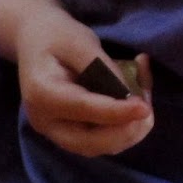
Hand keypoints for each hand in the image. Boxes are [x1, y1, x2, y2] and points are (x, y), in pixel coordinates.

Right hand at [15, 21, 152, 155]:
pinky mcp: (69, 133)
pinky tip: (134, 103)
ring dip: (129, 130)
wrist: (34, 39)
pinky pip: (101, 140)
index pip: (83, 108)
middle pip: (90, 143)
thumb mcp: (80, 41)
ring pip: (99, 146)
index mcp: (42, 93)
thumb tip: (131, 95)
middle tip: (148, 107)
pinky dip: (123, 127)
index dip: (117, 112)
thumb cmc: (56, 35)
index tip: (145, 108)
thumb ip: (104, 69)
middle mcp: (45, 121)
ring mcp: (55, 131)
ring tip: (144, 97)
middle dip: (126, 131)